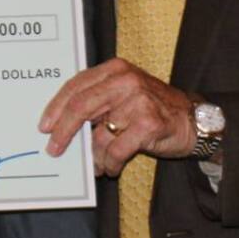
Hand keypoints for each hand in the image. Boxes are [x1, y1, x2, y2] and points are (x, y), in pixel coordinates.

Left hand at [38, 58, 197, 175]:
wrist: (194, 120)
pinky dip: (110, 163)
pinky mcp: (149, 124)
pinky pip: (116, 150)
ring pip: (99, 134)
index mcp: (114, 70)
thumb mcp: (123, 95)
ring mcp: (138, 101)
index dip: (56, 107)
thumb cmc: (153, 108)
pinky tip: (112, 167)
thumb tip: (61, 125)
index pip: (76, 86)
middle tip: (54, 149)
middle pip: (80, 106)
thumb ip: (97, 101)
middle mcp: (125, 81)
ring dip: (93, 156)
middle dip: (63, 131)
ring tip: (96, 164)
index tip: (44, 126)